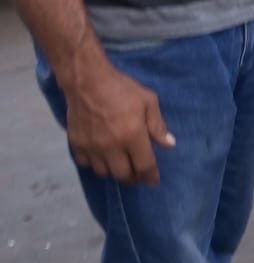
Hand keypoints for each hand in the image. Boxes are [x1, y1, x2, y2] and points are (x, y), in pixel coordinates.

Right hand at [64, 63, 174, 185]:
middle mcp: (111, 147)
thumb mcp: (148, 101)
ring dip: (115, 172)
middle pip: (123, 175)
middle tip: (139, 173)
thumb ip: (158, 125)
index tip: (153, 181)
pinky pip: (86, 165)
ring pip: (104, 173)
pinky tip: (102, 157)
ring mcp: (91, 147)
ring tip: (122, 165)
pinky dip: (96, 165)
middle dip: (133, 177)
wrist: (87, 81)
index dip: (150, 176)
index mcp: (132, 136)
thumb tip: (169, 145)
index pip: (144, 166)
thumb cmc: (122, 89)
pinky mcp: (76, 145)